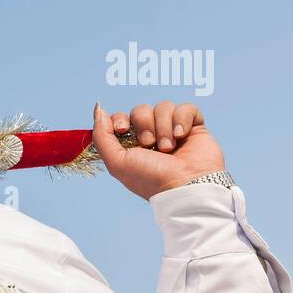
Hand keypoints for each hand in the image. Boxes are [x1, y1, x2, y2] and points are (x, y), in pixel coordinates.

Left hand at [90, 100, 225, 200]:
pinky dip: (182, 120)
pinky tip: (181, 136)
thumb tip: (99, 110)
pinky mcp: (194, 127)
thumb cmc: (150, 178)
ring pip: (163, 107)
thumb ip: (102, 136)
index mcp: (132, 144)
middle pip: (141, 109)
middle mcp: (152, 135)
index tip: (123, 129)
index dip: (120, 119)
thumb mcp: (117, 162)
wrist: (185, 185)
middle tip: (149, 144)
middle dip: (144, 124)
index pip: (122, 117)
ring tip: (168, 148)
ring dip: (163, 126)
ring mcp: (173, 130)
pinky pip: (186, 108)